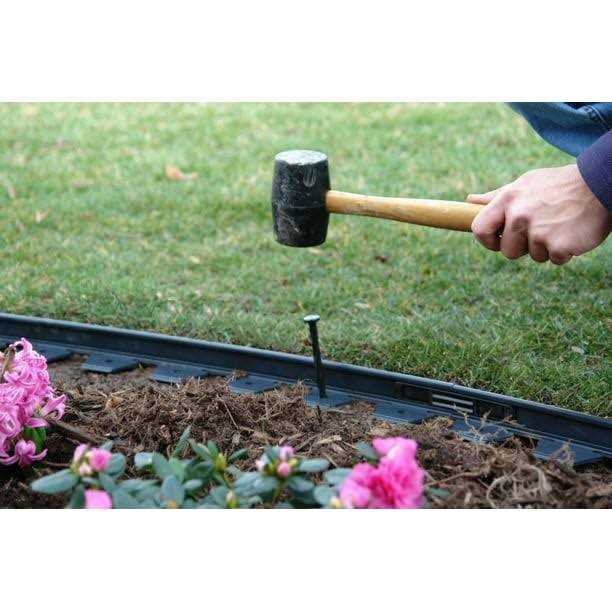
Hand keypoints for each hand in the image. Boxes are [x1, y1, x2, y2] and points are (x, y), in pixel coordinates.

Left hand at [468, 164, 610, 264]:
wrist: (601, 184)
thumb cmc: (558, 186)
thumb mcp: (525, 184)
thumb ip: (497, 197)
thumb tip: (469, 201)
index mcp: (508, 199)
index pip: (479, 229)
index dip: (487, 241)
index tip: (497, 242)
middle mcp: (520, 215)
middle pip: (507, 251)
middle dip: (522, 247)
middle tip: (542, 229)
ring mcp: (539, 231)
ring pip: (532, 256)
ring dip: (545, 248)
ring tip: (559, 226)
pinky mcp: (558, 245)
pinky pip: (554, 260)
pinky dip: (563, 252)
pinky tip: (572, 233)